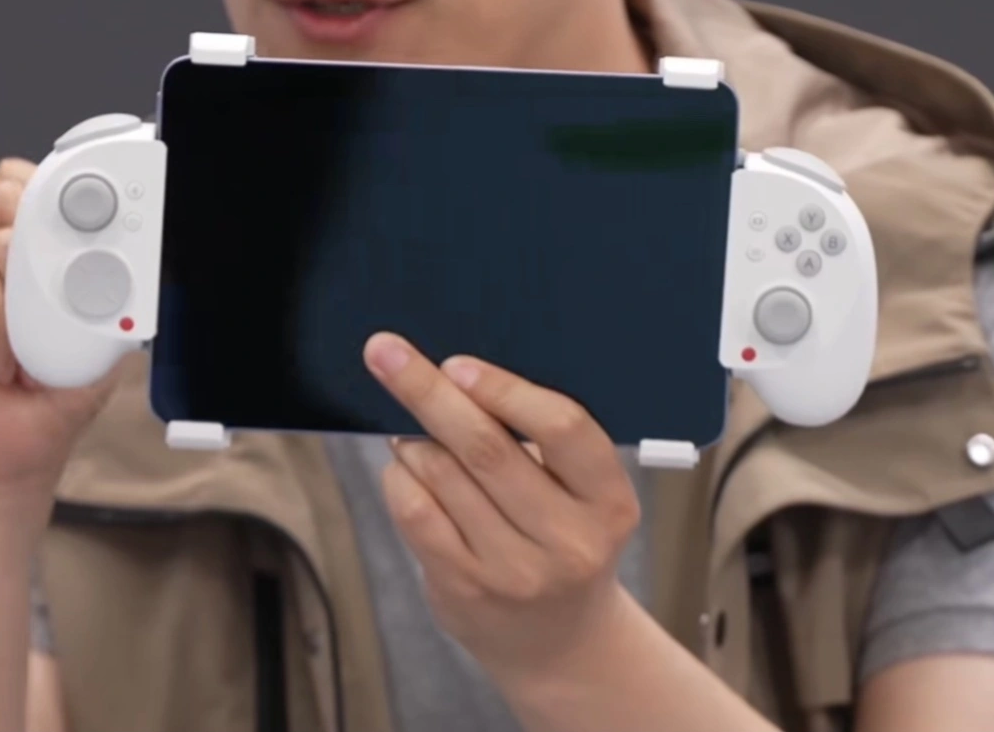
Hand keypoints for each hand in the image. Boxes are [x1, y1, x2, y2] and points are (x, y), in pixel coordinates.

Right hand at [0, 159, 118, 501]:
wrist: (9, 459)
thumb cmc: (46, 395)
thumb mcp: (88, 323)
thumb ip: (93, 274)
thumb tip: (114, 244)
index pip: (16, 184)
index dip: (57, 203)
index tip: (98, 236)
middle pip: (7, 197)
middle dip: (49, 252)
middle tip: (58, 313)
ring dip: (28, 306)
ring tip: (23, 353)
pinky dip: (1, 322)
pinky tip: (1, 362)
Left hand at [363, 331, 642, 687]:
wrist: (559, 642)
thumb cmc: (563, 540)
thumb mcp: (581, 495)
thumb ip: (536, 442)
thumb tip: (452, 377)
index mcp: (608, 501)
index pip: (563, 427)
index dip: (505, 389)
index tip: (457, 364)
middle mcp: (567, 540)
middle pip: (487, 448)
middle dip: (428, 391)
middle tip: (385, 352)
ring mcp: (514, 571)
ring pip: (441, 476)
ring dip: (414, 441)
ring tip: (414, 434)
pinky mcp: (465, 590)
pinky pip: (414, 513)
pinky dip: (400, 478)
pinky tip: (407, 470)